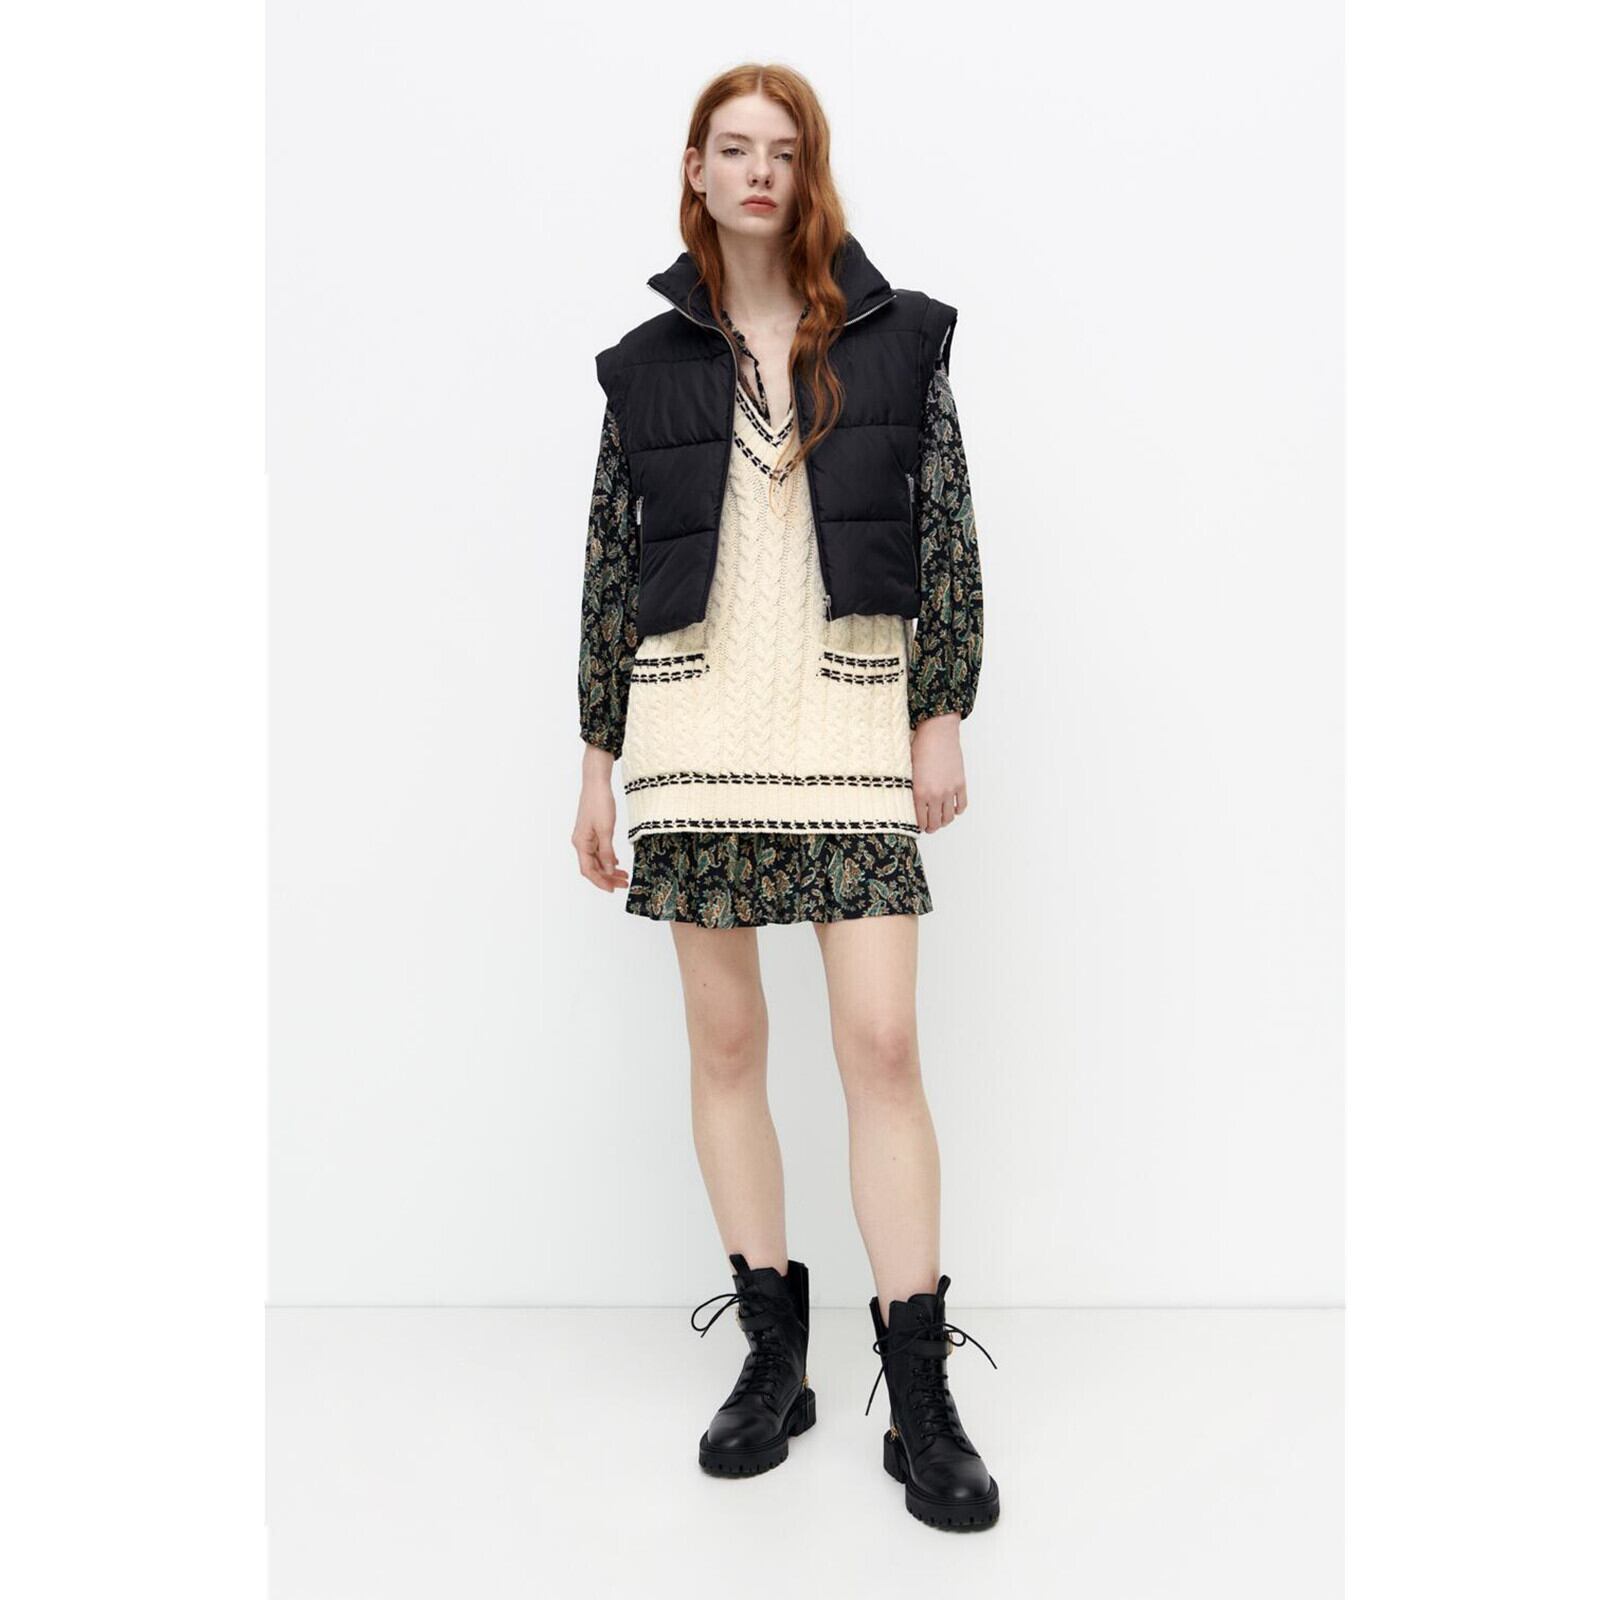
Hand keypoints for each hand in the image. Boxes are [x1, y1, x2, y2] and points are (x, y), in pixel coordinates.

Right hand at [573, 745, 628, 891]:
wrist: (596, 783)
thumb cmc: (599, 803)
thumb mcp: (606, 829)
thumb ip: (607, 852)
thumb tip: (608, 870)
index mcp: (581, 843)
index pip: (588, 870)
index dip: (600, 882)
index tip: (613, 889)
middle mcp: (581, 842)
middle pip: (593, 867)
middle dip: (607, 878)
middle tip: (623, 883)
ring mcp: (586, 837)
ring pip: (597, 859)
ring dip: (609, 869)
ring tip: (623, 876)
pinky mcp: (592, 832)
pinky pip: (599, 850)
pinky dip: (608, 858)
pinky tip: (617, 863)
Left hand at [911, 713, 967, 832]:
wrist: (938, 733)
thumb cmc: (920, 747)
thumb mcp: (908, 771)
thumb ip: (911, 790)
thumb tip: (912, 804)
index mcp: (919, 793)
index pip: (920, 820)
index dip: (919, 826)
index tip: (918, 826)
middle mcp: (935, 795)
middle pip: (935, 823)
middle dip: (931, 827)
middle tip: (929, 827)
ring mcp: (950, 790)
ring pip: (949, 817)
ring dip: (944, 822)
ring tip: (940, 820)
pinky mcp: (960, 784)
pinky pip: (961, 805)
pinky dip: (957, 811)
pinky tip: (953, 810)